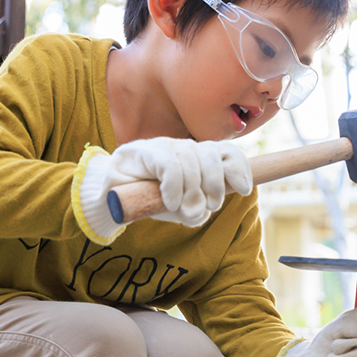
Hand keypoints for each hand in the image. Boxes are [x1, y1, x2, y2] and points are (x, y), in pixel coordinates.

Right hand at [76, 138, 252, 241]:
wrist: (111, 195)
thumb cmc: (148, 198)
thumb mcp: (179, 209)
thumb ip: (195, 211)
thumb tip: (203, 211)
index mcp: (199, 157)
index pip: (226, 153)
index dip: (239, 168)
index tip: (245, 189)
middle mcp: (186, 147)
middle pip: (212, 157)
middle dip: (215, 185)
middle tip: (210, 206)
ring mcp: (166, 145)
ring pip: (192, 162)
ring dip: (193, 190)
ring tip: (183, 209)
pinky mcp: (146, 150)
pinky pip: (170, 166)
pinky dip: (174, 187)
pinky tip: (169, 202)